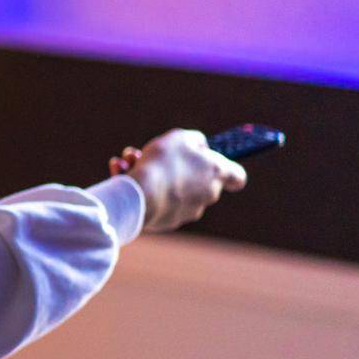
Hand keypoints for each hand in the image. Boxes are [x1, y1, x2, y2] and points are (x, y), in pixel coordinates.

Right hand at [109, 129, 247, 232]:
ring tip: (128, 161)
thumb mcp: (180, 137)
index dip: (229, 170)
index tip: (214, 163)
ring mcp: (186, 211)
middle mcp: (206, 196)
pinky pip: (154, 200)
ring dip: (152, 175)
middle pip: (194, 179)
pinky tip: (121, 173)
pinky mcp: (165, 221)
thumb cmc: (164, 162)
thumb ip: (193, 140)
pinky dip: (141, 188)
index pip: (237, 177)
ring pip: (170, 188)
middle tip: (151, 154)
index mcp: (216, 174)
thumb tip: (199, 146)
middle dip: (173, 166)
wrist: (141, 194)